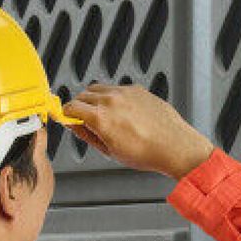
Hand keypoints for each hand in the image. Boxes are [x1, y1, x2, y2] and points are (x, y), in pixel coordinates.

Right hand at [61, 84, 215, 179]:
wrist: (174, 145)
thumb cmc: (147, 153)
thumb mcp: (109, 150)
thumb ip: (88, 135)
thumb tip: (75, 126)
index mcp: (100, 117)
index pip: (70, 107)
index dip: (66, 115)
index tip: (68, 119)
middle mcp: (111, 100)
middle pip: (82, 95)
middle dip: (79, 107)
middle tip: (84, 120)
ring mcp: (125, 92)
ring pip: (98, 89)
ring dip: (94, 99)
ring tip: (103, 116)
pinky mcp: (137, 89)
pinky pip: (116, 88)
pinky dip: (112, 97)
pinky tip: (121, 112)